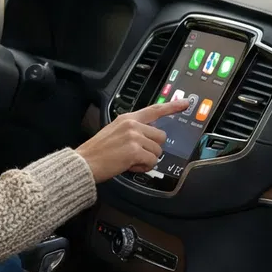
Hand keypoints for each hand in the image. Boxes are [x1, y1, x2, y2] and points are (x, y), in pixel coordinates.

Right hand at [76, 97, 192, 181]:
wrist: (85, 162)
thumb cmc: (98, 151)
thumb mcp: (115, 132)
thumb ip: (133, 131)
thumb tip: (150, 139)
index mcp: (128, 118)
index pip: (154, 109)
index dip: (172, 107)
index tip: (185, 103)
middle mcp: (132, 124)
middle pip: (161, 136)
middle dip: (152, 148)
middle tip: (136, 154)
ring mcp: (134, 136)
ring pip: (157, 151)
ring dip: (147, 159)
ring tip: (130, 161)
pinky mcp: (134, 150)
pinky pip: (151, 162)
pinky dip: (143, 168)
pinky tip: (130, 166)